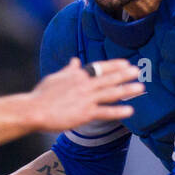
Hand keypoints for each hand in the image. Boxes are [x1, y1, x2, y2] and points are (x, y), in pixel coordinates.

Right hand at [27, 58, 142, 132]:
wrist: (34, 110)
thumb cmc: (41, 95)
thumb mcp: (55, 78)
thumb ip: (68, 70)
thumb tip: (75, 61)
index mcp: (77, 75)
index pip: (99, 67)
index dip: (114, 65)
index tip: (125, 63)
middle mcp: (84, 84)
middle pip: (109, 78)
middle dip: (125, 74)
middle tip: (138, 71)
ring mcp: (86, 98)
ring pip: (111, 92)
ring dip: (127, 90)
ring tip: (140, 87)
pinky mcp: (85, 113)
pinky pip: (106, 111)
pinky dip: (118, 111)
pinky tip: (130, 110)